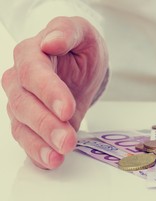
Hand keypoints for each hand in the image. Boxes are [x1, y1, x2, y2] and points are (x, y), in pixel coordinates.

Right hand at [2, 16, 108, 168]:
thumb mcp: (82, 33)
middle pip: (24, 104)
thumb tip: (51, 41)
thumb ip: (67, 32)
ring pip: (22, 126)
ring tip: (58, 156)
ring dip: (40, 143)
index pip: (33, 73)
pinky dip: (37, 153)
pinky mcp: (31, 123)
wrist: (82, 67)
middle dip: (46, 124)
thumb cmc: (80, 49)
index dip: (48, 92)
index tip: (67, 108)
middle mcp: (20, 80)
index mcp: (31, 54)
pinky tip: (50, 162)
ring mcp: (23, 104)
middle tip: (67, 139)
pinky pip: (28, 140)